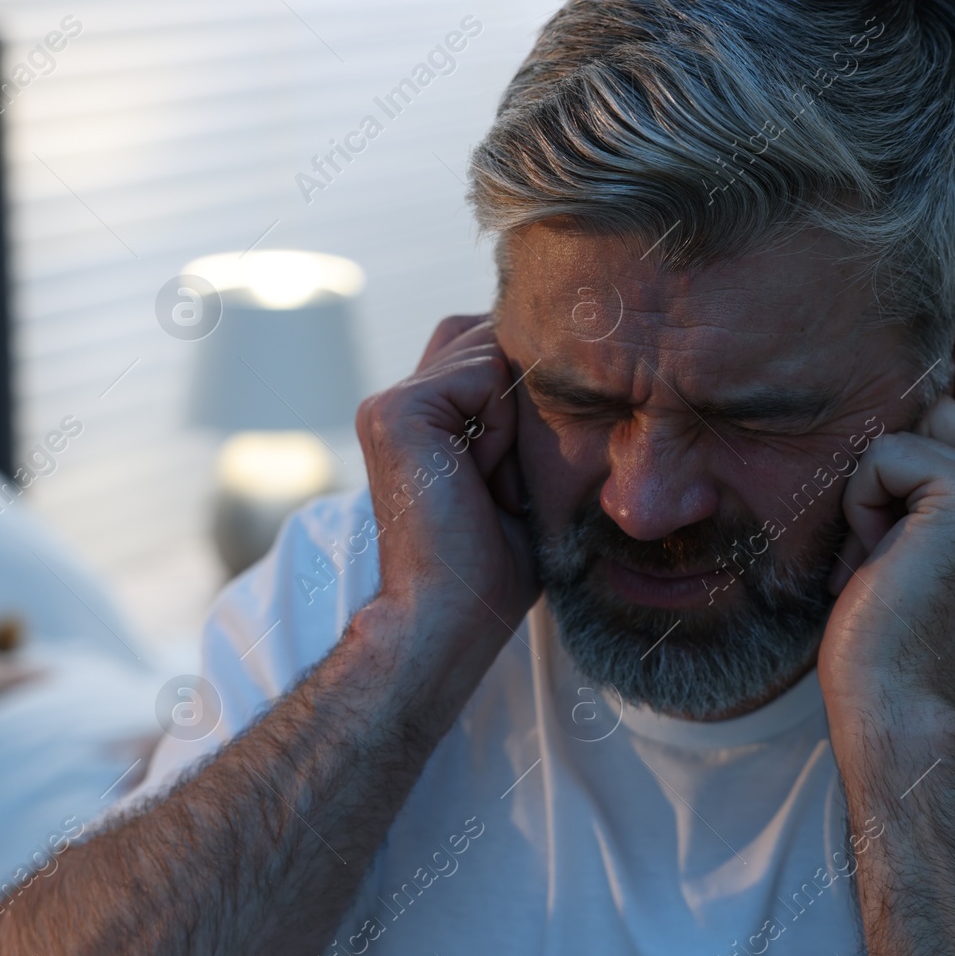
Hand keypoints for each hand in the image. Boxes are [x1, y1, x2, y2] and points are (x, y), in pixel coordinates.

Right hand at [355, 314, 538, 644]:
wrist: (452, 617)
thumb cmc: (494, 566)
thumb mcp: (518, 473)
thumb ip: (520, 415)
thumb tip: (565, 363)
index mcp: (419, 416)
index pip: (487, 350)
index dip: (525, 396)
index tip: (517, 475)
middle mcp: (396, 401)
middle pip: (489, 338)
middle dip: (521, 401)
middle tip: (504, 484)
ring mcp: (389, 402)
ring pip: (491, 351)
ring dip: (512, 419)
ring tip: (492, 485)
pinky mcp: (396, 410)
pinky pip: (483, 373)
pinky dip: (500, 427)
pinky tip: (481, 479)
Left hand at [818, 355, 954, 726]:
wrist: (890, 689)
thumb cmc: (888, 621)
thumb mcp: (926, 534)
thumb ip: (941, 473)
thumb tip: (918, 399)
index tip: (925, 394)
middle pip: (953, 402)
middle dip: (895, 449)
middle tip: (878, 523)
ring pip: (917, 424)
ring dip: (872, 479)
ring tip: (874, 545)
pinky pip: (887, 455)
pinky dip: (859, 499)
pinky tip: (867, 556)